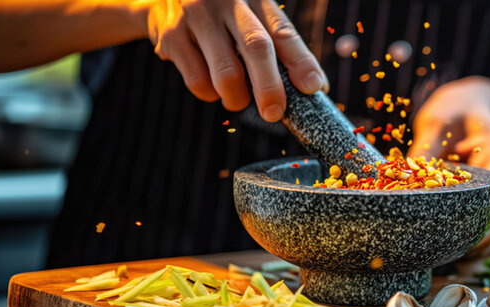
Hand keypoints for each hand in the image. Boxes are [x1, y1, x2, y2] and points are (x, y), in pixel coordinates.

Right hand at [137, 0, 327, 120]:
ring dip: (237, 98)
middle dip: (270, 87)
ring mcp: (197, 16)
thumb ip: (281, 46)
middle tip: (275, 113)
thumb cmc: (223, 16)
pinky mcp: (172, 36)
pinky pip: (198, 80)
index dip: (301, 62)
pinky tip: (210, 84)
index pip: (284, 32)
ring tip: (237, 99)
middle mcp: (228, 1)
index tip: (314, 87)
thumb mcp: (252, 18)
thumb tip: (316, 87)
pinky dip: (210, 93)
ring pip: (226, 72)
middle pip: (257, 47)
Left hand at [408, 77, 489, 256]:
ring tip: (437, 256)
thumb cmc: (460, 106)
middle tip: (442, 259)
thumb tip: (403, 175)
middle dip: (476, 243)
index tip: (469, 247)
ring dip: (470, 242)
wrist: (477, 104)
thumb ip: (426, 146)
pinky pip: (481, 219)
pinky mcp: (487, 197)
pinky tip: (440, 242)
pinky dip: (464, 231)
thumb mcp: (440, 119)